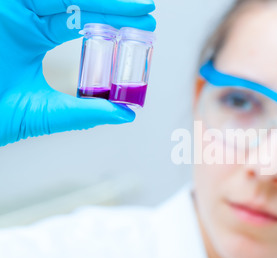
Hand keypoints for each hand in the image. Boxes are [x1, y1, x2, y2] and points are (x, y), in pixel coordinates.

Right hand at [0, 0, 155, 146]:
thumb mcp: (48, 111)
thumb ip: (85, 111)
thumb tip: (126, 114)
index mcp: (34, 37)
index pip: (82, 24)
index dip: (114, 23)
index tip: (146, 28)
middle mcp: (24, 17)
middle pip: (77, 3)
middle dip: (113, 7)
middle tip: (147, 12)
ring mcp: (12, 7)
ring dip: (99, 1)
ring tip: (135, 8)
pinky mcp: (1, 3)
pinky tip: (97, 3)